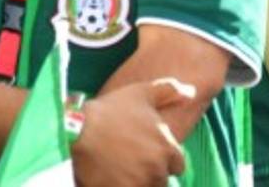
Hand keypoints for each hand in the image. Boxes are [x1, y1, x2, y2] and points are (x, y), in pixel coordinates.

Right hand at [72, 78, 193, 185]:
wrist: (77, 130)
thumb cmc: (111, 110)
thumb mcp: (143, 93)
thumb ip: (171, 91)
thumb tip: (191, 92)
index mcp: (167, 148)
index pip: (178, 166)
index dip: (164, 161)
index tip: (148, 155)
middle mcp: (156, 169)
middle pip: (161, 181)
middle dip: (150, 174)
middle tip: (132, 163)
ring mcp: (137, 184)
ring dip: (137, 182)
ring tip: (121, 171)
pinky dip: (120, 186)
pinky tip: (110, 178)